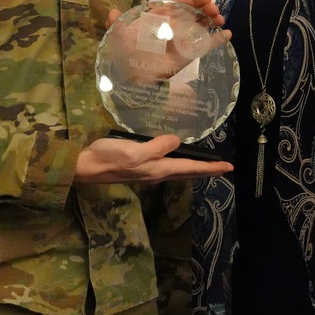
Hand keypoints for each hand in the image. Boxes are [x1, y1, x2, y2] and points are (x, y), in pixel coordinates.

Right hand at [74, 133, 232, 184]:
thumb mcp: (134, 150)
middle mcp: (156, 172)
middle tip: (224, 168)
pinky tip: (177, 158)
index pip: (190, 168)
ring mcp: (148, 171)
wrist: (86, 168)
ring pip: (178, 170)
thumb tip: (178, 141)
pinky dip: (179, 164)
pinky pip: (167, 166)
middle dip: (206, 170)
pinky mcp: (140, 167)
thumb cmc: (109, 157)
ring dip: (194, 168)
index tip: (228, 167)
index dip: (210, 168)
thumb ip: (157, 147)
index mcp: (158, 169)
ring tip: (207, 164)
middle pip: (187, 172)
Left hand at [104, 0, 230, 85]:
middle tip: (215, 10)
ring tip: (220, 20)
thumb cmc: (125, 57)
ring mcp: (182, 39)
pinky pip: (204, 45)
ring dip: (212, 20)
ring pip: (201, 25)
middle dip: (205, 8)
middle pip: (193, 12)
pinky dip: (217, 40)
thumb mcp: (118, 40)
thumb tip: (112, 12)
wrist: (132, 80)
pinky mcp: (188, 54)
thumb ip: (117, 26)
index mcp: (159, 17)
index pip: (178, 4)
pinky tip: (227, 34)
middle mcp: (173, 25)